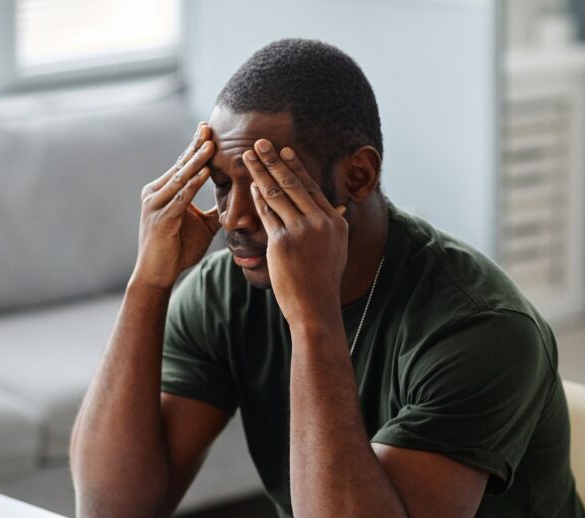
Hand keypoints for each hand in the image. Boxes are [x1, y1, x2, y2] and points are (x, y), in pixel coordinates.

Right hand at [133, 123, 219, 289]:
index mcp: (163, 191)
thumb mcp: (201, 226)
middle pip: (180, 165)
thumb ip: (213, 210)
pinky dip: (192, 185)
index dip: (195, 147)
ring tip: (210, 145)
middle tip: (209, 127)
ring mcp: (155, 205)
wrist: (157, 274)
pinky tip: (204, 173)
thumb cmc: (177, 249)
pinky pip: (180, 198)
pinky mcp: (160, 219)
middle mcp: (155, 193)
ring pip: (180, 178)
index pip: (182, 164)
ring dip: (196, 161)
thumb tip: (233, 201)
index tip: (208, 129)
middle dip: (195, 146)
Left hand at [243, 140, 348, 323]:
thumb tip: (336, 208)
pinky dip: (257, 197)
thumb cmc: (322, 282)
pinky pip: (267, 213)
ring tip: (248, 157)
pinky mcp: (282, 242)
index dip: (296, 167)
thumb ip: (332, 226)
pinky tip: (250, 185)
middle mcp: (320, 222)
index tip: (285, 151)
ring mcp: (301, 231)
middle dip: (274, 160)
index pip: (311, 187)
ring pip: (276, 193)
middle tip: (260, 142)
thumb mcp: (336, 250)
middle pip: (292, 184)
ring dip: (260, 171)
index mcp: (334, 221)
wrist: (315, 307)